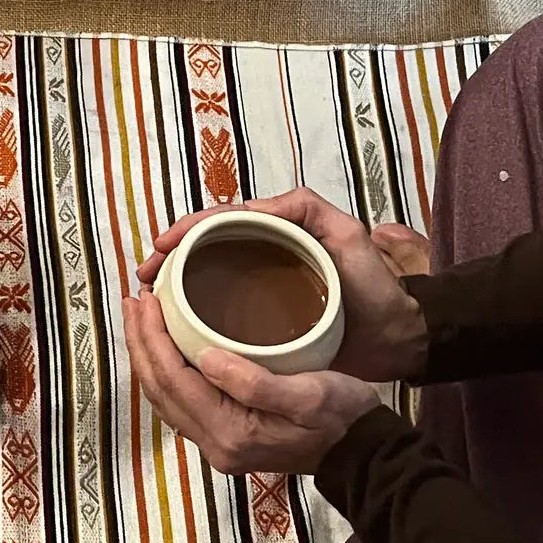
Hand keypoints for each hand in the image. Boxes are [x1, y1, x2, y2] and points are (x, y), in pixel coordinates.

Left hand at [124, 292, 380, 473]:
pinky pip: (178, 400)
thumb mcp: (311, 395)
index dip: (152, 338)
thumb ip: (256, 382)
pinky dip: (164, 369)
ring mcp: (215, 444)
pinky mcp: (223, 436)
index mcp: (230, 433)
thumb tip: (204, 357)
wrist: (364, 452)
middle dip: (141, 342)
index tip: (146, 300)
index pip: (173, 379)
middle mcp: (213, 444)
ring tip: (140, 317)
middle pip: (159, 387)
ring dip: (147, 355)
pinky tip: (165, 345)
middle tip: (134, 301)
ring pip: (163, 395)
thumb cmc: (344, 417)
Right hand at [136, 189, 428, 381]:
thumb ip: (309, 210)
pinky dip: (193, 308)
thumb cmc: (375, 288)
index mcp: (278, 230)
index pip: (221, 221)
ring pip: (207, 274)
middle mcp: (265, 251)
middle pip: (205, 246)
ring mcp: (262, 283)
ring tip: (150, 295)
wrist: (398, 339)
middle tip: (145, 276)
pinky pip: (221, 305)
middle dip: (170, 255)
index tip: (162, 247)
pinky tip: (174, 320)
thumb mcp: (347, 237)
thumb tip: (258, 204)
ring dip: (174, 280)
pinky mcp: (263, 316)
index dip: (187, 230)